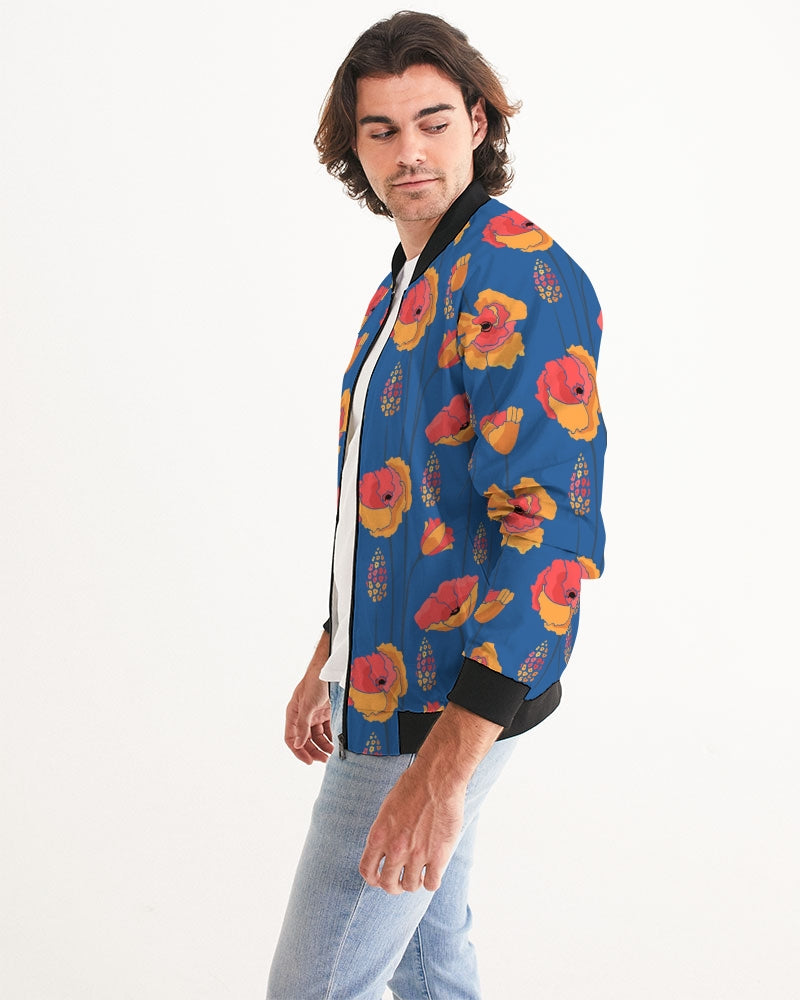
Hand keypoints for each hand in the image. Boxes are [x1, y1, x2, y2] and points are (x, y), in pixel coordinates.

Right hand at [284, 631, 333, 764]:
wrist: (329, 668)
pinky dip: (331, 737)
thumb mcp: (308, 705)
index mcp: (293, 713)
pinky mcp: (325, 712)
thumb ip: (302, 725)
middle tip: (325, 760)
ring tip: (332, 755)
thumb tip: (297, 744)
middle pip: (304, 739)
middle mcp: (302, 715)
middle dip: (313, 751)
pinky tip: (336, 743)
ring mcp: (314, 714)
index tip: (309, 762)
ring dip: (323, 746)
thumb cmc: (315, 682)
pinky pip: (326, 729)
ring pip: (317, 736)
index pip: (291, 738)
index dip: (298, 751)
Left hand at [358, 764, 464, 893]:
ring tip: (418, 874)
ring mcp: (417, 854)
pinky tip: (433, 871)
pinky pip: (431, 883)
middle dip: (392, 886)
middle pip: (388, 884)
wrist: (437, 779)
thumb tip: (385, 851)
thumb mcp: (387, 809)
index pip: (367, 870)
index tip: (379, 879)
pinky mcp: (438, 856)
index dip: (372, 879)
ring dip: (413, 883)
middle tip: (400, 881)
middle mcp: (395, 848)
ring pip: (410, 886)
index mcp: (379, 835)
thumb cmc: (413, 787)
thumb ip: (384, 833)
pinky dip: (431, 881)